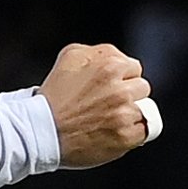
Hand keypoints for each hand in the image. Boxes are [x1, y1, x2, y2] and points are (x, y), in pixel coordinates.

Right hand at [41, 41, 159, 167]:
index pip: (134, 68)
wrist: (41, 132)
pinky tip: (116, 132)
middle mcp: (120, 89)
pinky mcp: (125, 137)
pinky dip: (134, 133)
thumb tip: (116, 58)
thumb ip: (98, 51)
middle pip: (142, 88)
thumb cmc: (53, 97)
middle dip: (129, 94)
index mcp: (109, 66)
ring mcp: (124, 114)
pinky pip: (145, 132)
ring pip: (146, 110)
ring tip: (111, 119)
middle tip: (108, 104)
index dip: (122, 77)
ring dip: (132, 114)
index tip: (109, 87)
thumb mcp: (69, 57)